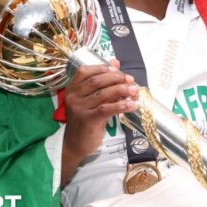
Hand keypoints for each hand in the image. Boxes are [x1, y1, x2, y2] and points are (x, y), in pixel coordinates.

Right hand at [61, 59, 137, 184]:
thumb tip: (115, 62)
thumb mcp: (91, 99)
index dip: (101, 68)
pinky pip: (107, 109)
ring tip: (134, 90)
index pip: (84, 72)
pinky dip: (121, 106)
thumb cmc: (85, 119)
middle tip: (130, 79)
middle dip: (116, 78)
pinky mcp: (88, 120)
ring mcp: (79, 108)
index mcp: (72, 89)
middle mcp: (73, 97)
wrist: (76, 144)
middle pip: (96, 81)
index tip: (117, 69)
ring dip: (121, 91)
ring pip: (103, 94)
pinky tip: (132, 105)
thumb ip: (102, 81)